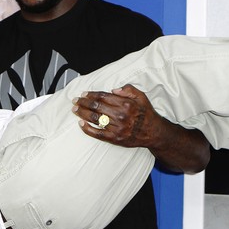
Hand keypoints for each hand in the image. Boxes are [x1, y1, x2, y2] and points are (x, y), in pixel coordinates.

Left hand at [73, 84, 209, 172]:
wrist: (153, 132)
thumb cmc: (146, 113)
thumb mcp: (141, 97)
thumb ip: (128, 90)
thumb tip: (113, 90)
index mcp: (126, 104)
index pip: (103, 97)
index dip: (91, 94)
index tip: (84, 93)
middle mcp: (120, 115)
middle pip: (96, 107)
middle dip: (83, 102)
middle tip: (75, 100)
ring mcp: (117, 128)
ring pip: (95, 119)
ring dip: (82, 113)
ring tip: (75, 109)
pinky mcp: (115, 139)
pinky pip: (98, 134)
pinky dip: (88, 129)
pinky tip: (81, 124)